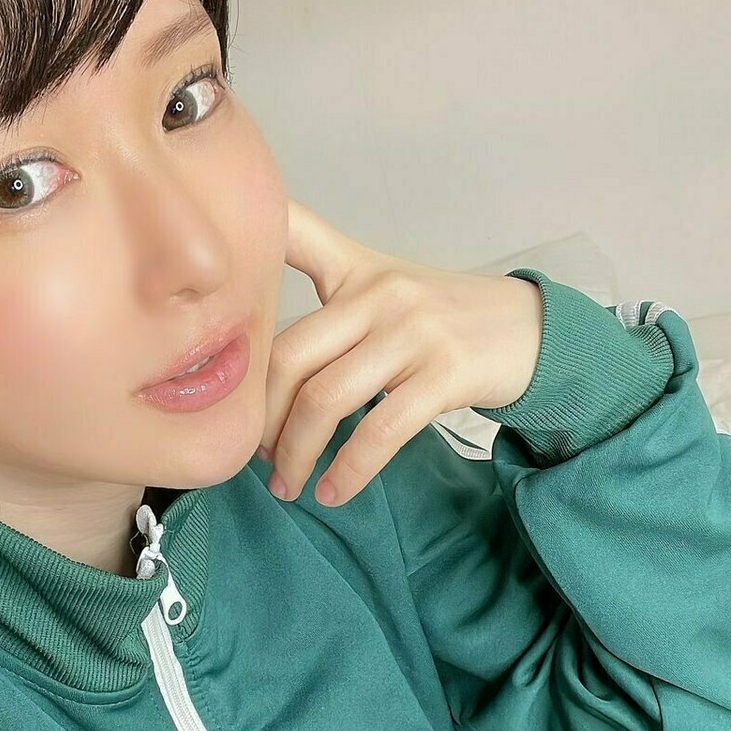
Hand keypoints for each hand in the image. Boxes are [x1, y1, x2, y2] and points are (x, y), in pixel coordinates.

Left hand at [257, 199, 544, 507]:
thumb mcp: (379, 277)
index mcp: (355, 270)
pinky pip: (382, 429)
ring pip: (328, 398)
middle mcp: (380, 295)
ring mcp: (414, 333)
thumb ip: (318, 266)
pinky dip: (350, 469)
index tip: (200, 321)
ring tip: (285, 484)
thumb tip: (245, 298)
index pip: (291, 238)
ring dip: (297, 452)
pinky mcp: (446, 374)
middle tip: (250, 455)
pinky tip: (333, 492)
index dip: (246, 258)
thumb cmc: (440, 314)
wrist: (530, 330)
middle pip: (290, 355)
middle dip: (260, 416)